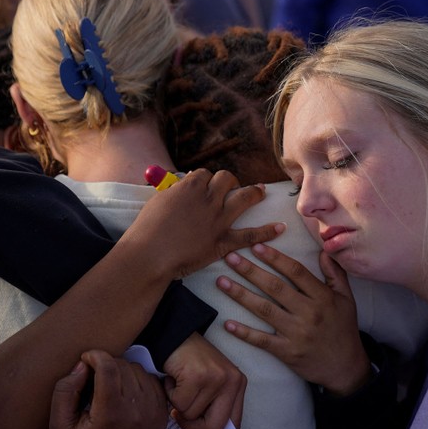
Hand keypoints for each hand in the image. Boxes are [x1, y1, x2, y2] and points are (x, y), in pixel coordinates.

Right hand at [51, 350, 167, 428]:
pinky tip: (124, 392)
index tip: (85, 360)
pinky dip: (138, 380)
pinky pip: (152, 382)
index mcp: (112, 413)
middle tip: (93, 377)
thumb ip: (65, 391)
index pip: (109, 366)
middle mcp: (137, 411)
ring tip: (108, 386)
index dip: (94, 355)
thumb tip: (82, 365)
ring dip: (122, 371)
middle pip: (124, 366)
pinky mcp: (162, 415)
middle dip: (106, 363)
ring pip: (139, 371)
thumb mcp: (59, 426)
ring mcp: (154, 413)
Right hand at [124, 169, 284, 278]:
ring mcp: (219, 219)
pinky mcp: (223, 241)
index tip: (205, 185)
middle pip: (228, 179)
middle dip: (230, 181)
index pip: (206, 174)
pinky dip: (267, 231)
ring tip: (262, 191)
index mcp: (191, 185)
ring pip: (245, 197)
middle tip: (230, 187)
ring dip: (255, 192)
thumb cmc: (147, 228)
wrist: (150, 254)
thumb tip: (181, 187)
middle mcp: (209, 197)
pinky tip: (280, 228)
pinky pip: (250, 234)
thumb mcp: (158, 201)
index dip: (207, 179)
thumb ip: (173, 192)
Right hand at [163, 332, 245, 428]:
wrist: (175, 334)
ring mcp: (215, 379)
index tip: (197, 425)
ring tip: (178, 384)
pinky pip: (179, 403)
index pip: (233, 424)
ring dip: (177, 403)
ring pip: (191, 415)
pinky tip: (172, 379)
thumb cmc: (190, 361)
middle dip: (193, 426)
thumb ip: (214, 404)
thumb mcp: (211, 382)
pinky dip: (170, 394)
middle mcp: (232, 381)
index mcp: (238, 384)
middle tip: (179, 415)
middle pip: (215, 427)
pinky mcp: (197, 376)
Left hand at [218, 246, 370, 395]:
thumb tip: (323, 250)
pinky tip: (227, 323)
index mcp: (322, 297)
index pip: (296, 272)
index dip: (275, 258)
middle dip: (250, 271)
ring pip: (264, 310)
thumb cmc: (343, 329)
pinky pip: (262, 341)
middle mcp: (309, 313)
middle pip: (275, 287)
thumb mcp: (346, 298)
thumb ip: (335, 273)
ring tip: (221, 282)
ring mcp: (297, 334)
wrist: (345, 368)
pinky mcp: (287, 352)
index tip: (256, 246)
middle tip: (229, 257)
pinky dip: (244, 332)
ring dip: (240, 295)